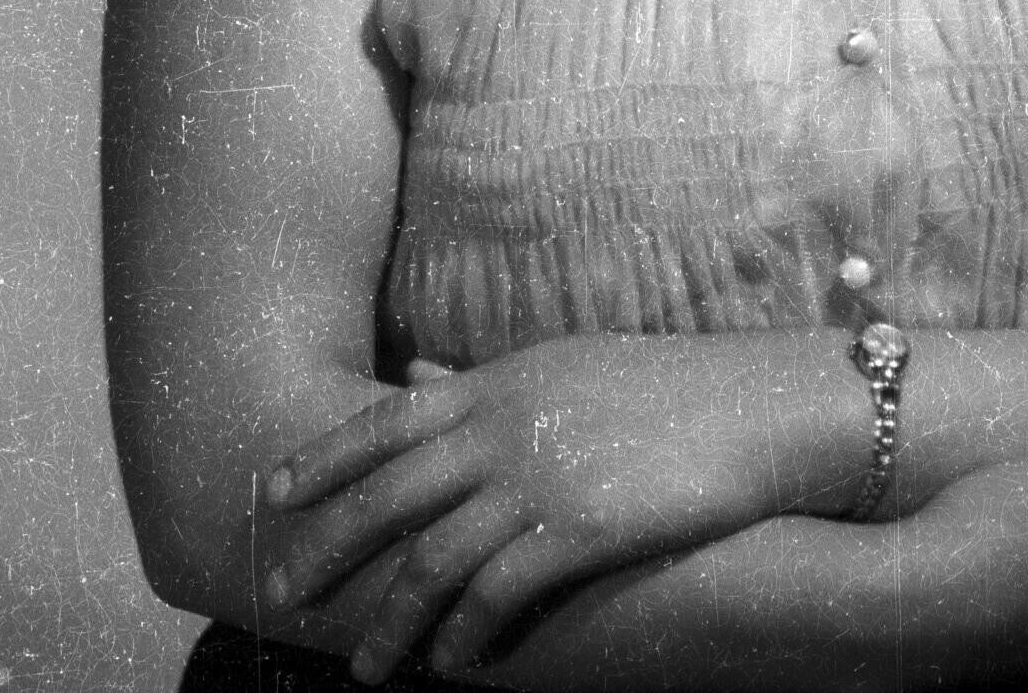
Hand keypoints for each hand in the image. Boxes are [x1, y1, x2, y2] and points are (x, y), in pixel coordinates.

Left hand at [263, 337, 822, 682]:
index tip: (271, 493)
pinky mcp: (580, 529)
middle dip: (329, 546)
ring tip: (368, 668)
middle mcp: (507, 423)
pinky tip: (453, 663)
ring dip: (392, 620)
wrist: (756, 407)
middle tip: (284, 596)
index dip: (323, 457)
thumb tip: (420, 375)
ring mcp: (540, 476)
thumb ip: (491, 381)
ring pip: (432, 557)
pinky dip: (464, 633)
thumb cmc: (667, 388)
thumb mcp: (567, 364)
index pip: (387, 419)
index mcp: (502, 379)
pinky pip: (497, 593)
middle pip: (390, 493)